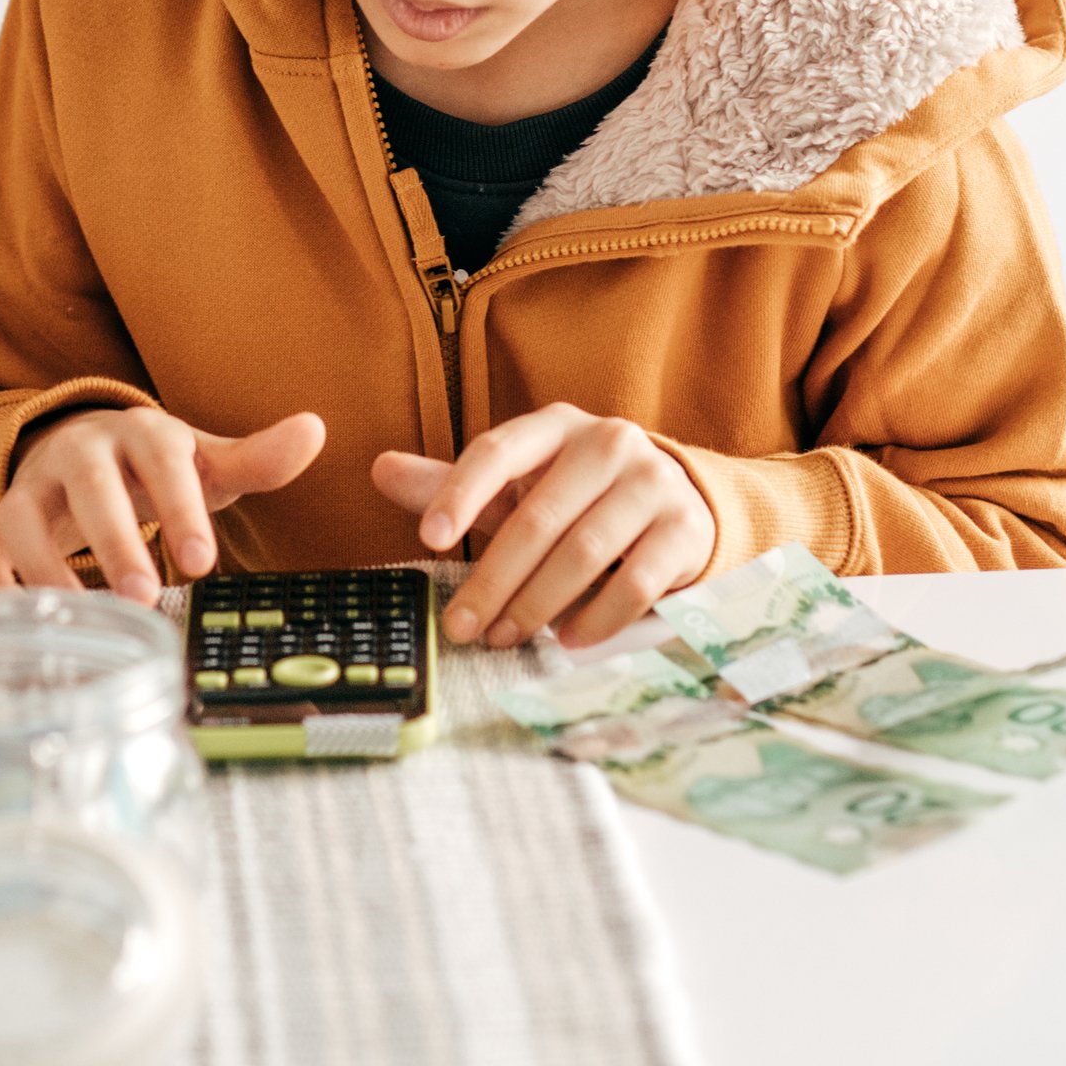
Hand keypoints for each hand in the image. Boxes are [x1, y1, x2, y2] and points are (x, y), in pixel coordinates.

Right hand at [0, 408, 324, 605]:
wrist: (82, 452)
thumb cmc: (153, 468)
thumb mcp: (205, 462)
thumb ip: (257, 459)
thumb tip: (315, 429)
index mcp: (138, 433)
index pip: (161, 457)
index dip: (180, 504)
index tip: (203, 561)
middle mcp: (78, 452)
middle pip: (89, 485)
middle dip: (114, 539)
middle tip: (145, 595)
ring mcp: (31, 487)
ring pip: (20, 515)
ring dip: (49, 565)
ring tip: (91, 614)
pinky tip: (28, 626)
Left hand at [373, 406, 711, 649]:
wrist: (680, 503)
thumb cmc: (579, 498)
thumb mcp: (519, 486)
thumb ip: (453, 484)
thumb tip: (379, 469)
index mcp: (556, 425)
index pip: (498, 451)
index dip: (460, 494)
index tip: (427, 541)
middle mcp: (608, 442)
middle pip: (538, 517)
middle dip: (493, 580)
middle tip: (461, 628)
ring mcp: (654, 482)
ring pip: (584, 552)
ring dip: (538, 604)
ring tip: (505, 638)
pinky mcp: (686, 528)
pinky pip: (637, 582)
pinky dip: (597, 618)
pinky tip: (567, 640)